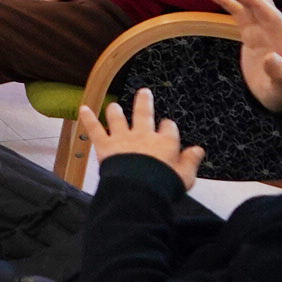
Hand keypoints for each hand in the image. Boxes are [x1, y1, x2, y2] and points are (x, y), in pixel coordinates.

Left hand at [78, 88, 204, 187]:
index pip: (168, 128)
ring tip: (114, 106)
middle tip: (144, 92)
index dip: (167, 126)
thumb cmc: (163, 185)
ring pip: (118, 118)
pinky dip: (88, 118)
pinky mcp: (106, 145)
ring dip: (115, 111)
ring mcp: (123, 138)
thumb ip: (190, 161)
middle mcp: (143, 135)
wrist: (138, 190)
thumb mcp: (184, 176)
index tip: (167, 125)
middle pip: (144, 114)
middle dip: (144, 102)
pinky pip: (95, 129)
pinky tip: (83, 108)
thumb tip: (198, 150)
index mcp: (164, 143)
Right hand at [207, 0, 281, 111]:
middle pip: (260, 5)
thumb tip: (271, 57)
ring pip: (250, 7)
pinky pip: (241, 15)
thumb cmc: (281, 96)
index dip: (255, 2)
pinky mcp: (252, 35)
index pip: (271, 15)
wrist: (279, 98)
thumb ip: (279, 75)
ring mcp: (264, 32)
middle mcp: (275, 32)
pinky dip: (230, 4)